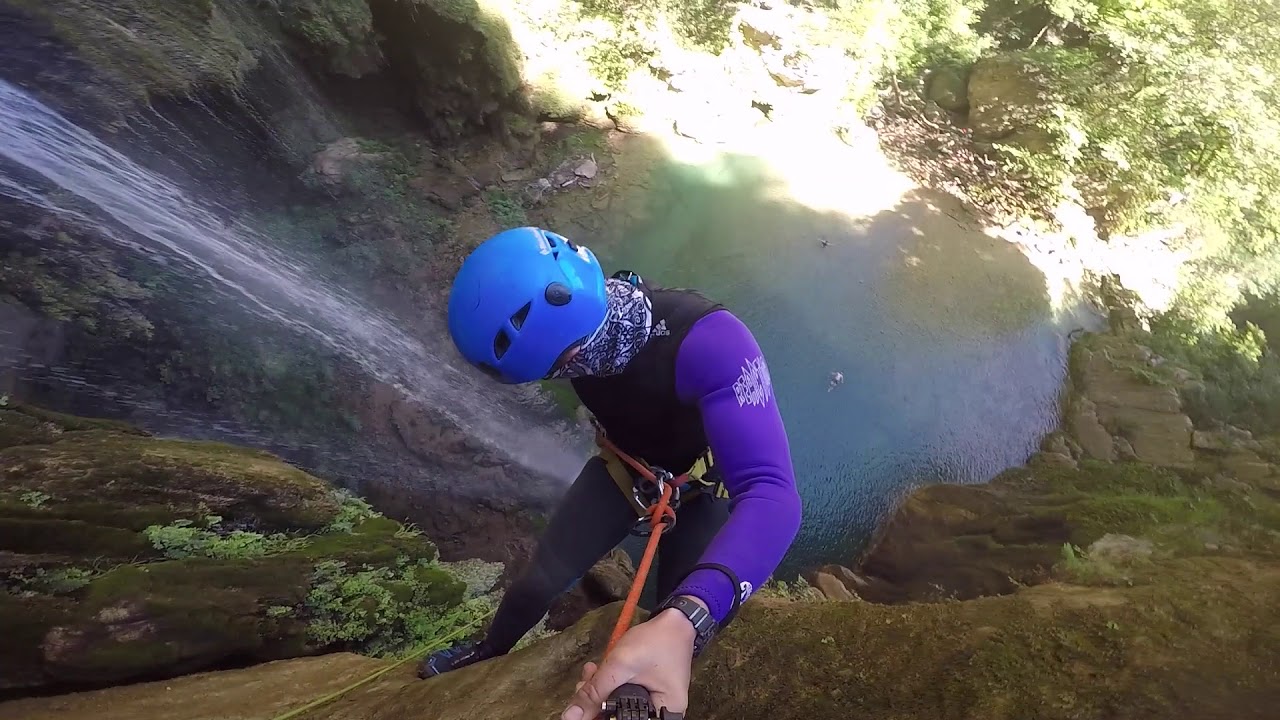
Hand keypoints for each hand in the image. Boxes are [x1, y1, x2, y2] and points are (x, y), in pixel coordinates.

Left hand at [560, 600, 699, 719]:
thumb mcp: (620, 666)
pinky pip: (621, 695)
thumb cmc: (655, 642)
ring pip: (616, 706)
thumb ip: (594, 691)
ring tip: (591, 672)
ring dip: (599, 691)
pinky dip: (607, 685)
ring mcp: (653, 703)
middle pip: (617, 716)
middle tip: (584, 684)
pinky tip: (598, 671)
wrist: (674, 621)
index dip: (598, 717)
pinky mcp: (646, 692)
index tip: (582, 706)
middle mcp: (660, 713)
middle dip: (596, 702)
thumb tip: (571, 716)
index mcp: (663, 713)